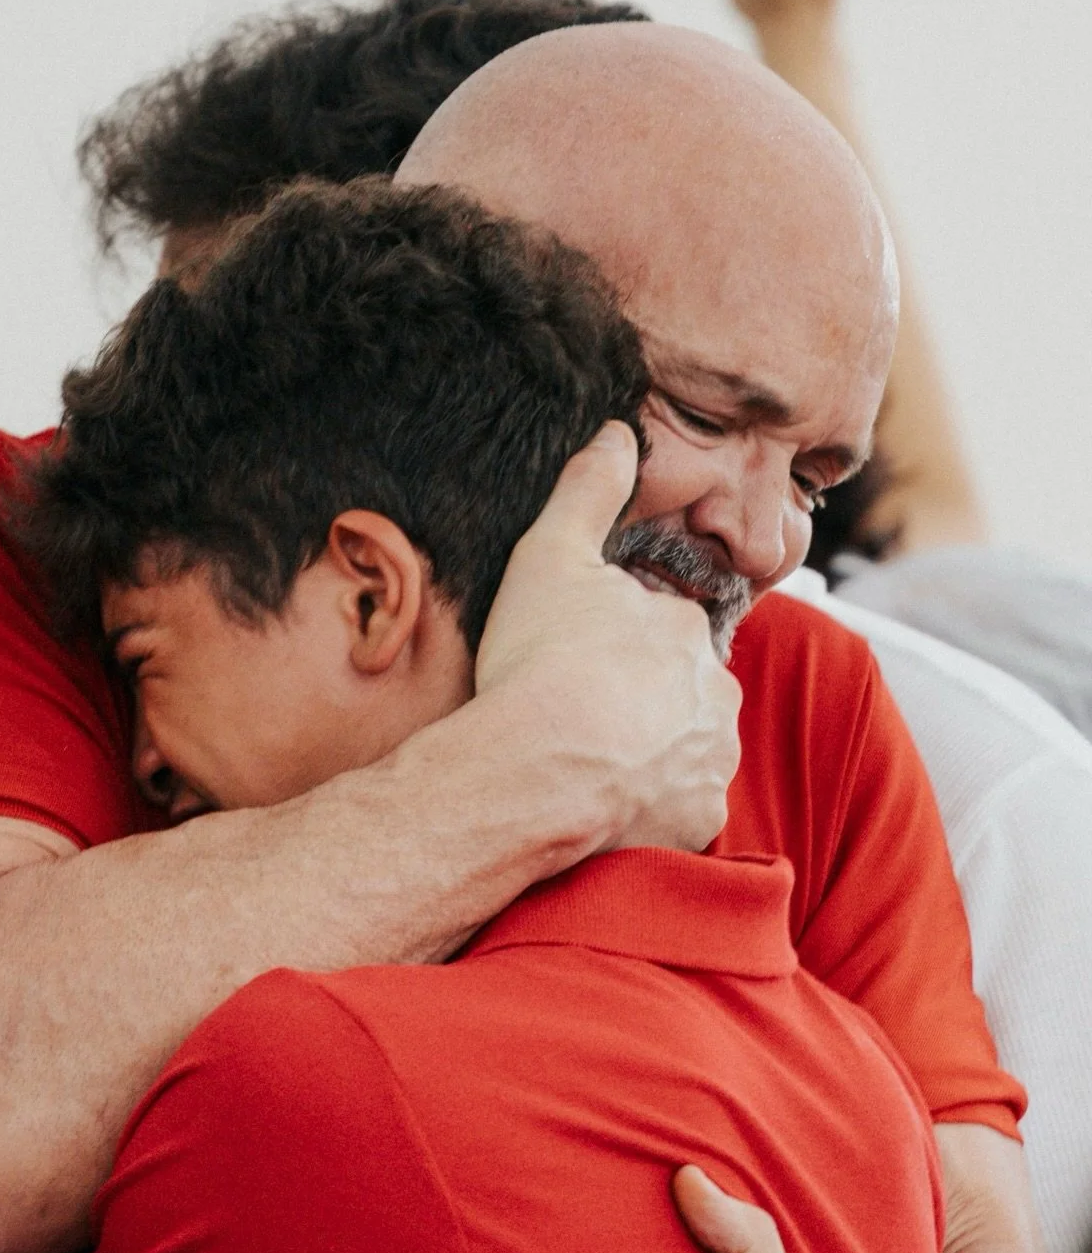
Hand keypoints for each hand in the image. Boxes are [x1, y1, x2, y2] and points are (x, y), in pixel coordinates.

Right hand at [475, 423, 741, 853]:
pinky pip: (678, 812)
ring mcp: (711, 762)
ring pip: (685, 753)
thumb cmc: (540, 661)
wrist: (536, 768)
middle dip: (642, 704)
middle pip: (681, 695)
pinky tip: (602, 806)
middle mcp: (716, 695)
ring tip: (586, 764)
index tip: (576, 664)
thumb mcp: (551, 553)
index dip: (617, 647)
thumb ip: (587, 489)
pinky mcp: (697, 820)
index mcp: (685, 631)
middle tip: (580, 716)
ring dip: (649, 757)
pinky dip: (648, 810)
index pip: (662, 633)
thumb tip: (617, 431)